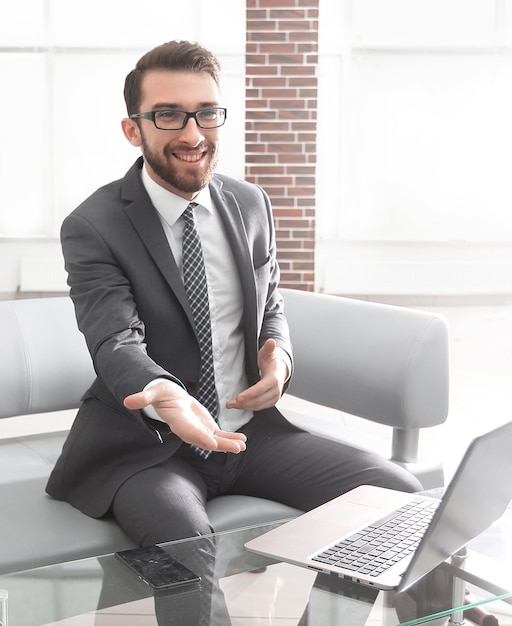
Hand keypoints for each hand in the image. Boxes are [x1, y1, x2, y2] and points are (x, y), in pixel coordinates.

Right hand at [124, 380, 246, 453]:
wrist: (168, 398)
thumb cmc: (160, 394)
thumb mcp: (152, 393)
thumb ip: (143, 398)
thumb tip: (128, 401)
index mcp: (177, 421)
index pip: (188, 431)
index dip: (200, 437)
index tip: (212, 443)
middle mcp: (189, 429)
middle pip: (205, 439)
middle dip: (220, 444)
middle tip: (236, 448)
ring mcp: (198, 429)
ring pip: (214, 439)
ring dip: (228, 443)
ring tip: (242, 445)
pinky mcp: (205, 427)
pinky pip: (219, 434)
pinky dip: (230, 437)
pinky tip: (243, 440)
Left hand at [226, 338, 288, 411]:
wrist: (280, 368)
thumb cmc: (272, 360)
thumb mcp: (268, 352)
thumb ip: (268, 348)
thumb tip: (271, 341)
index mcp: (274, 379)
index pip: (262, 388)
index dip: (250, 394)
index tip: (239, 397)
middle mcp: (276, 390)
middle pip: (259, 400)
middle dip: (244, 403)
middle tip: (231, 403)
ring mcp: (274, 398)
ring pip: (258, 406)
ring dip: (244, 407)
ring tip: (231, 405)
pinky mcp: (270, 402)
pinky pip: (258, 407)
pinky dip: (248, 407)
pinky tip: (238, 406)